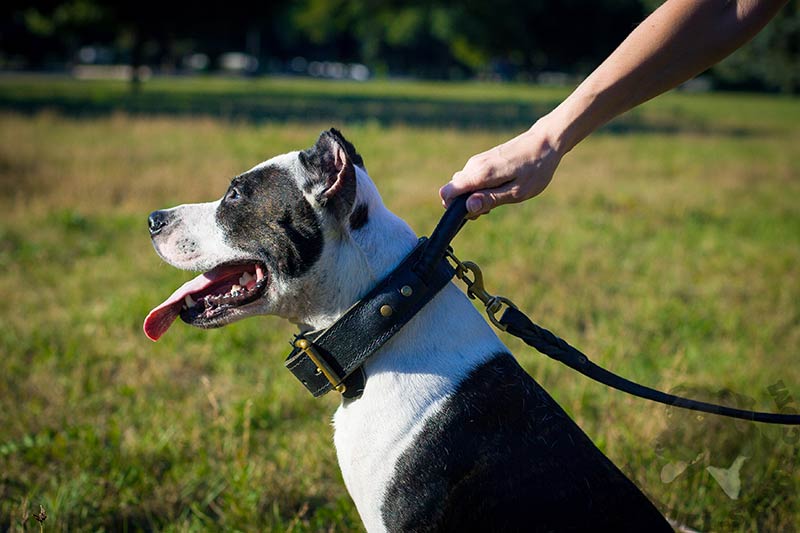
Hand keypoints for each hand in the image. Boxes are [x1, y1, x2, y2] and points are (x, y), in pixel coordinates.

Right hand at [439, 117, 564, 216]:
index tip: (475, 212)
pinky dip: (480, 188)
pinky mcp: (482, 160)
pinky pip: (471, 179)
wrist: (545, 141)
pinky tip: (500, 188)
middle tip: (492, 207)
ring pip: (462, 185)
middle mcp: (473, 165)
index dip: (454, 208)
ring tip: (500, 196)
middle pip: (453, 190)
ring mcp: (477, 161)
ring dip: (474, 196)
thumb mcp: (517, 191)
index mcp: (480, 173)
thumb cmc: (535, 168)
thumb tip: (468, 208)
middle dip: (466, 204)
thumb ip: (490, 199)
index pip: (447, 192)